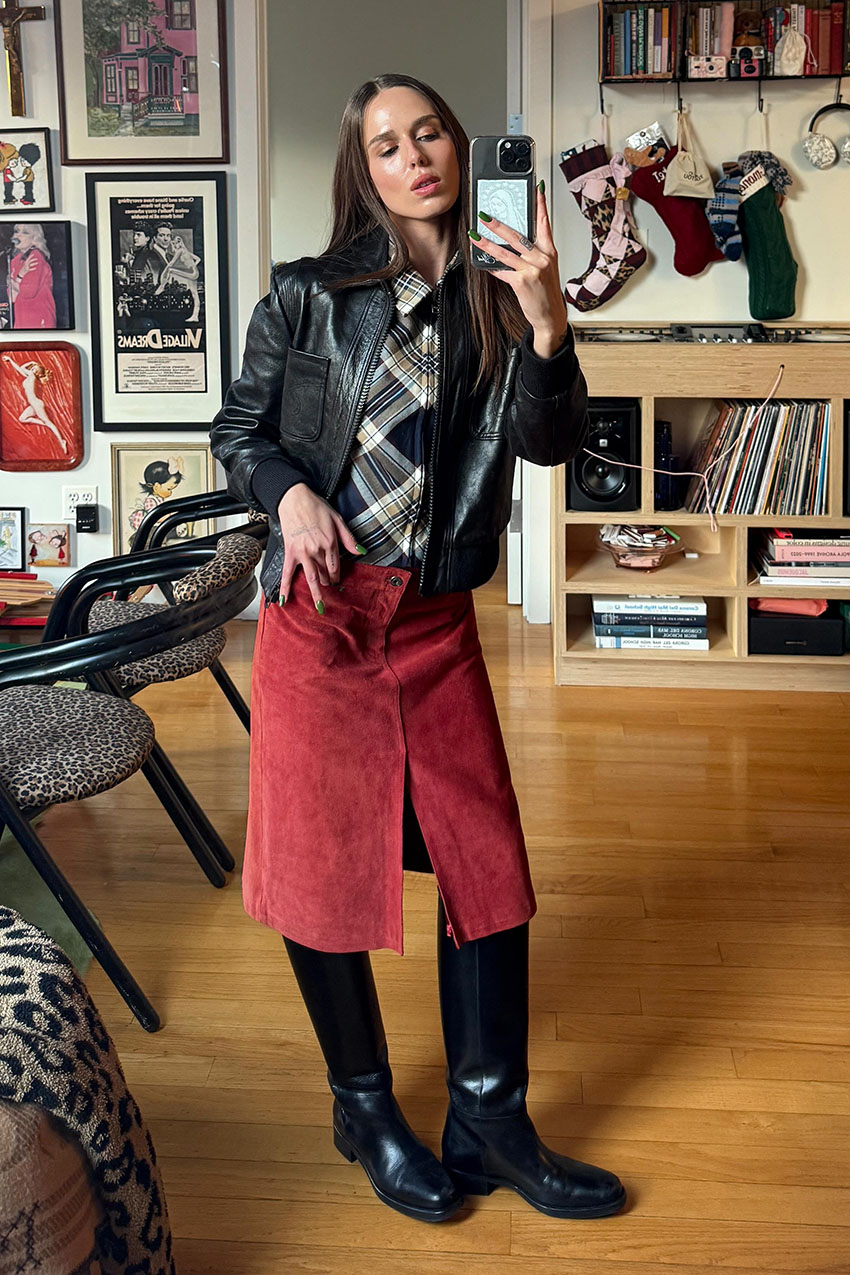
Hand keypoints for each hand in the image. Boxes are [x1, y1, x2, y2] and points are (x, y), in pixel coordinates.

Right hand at [277, 483, 360, 610]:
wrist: (294, 498)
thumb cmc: (316, 507)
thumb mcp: (337, 520)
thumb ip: (348, 538)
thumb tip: (360, 552)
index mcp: (330, 543)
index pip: (336, 567)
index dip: (337, 576)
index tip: (336, 580)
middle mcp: (316, 550)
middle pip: (324, 574)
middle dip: (328, 583)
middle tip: (328, 587)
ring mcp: (302, 552)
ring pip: (311, 577)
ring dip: (315, 593)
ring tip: (320, 607)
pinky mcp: (290, 552)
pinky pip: (287, 573)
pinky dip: (285, 587)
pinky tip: (285, 600)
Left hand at [470, 184, 568, 357]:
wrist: (550, 316)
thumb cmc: (546, 293)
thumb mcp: (546, 269)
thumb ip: (533, 254)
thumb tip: (514, 242)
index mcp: (549, 252)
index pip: (544, 223)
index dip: (540, 205)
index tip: (536, 189)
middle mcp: (542, 258)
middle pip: (518, 236)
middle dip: (499, 225)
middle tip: (486, 215)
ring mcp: (532, 270)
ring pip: (505, 253)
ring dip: (487, 244)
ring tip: (475, 235)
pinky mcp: (522, 282)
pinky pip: (502, 272)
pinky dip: (492, 267)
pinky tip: (482, 263)